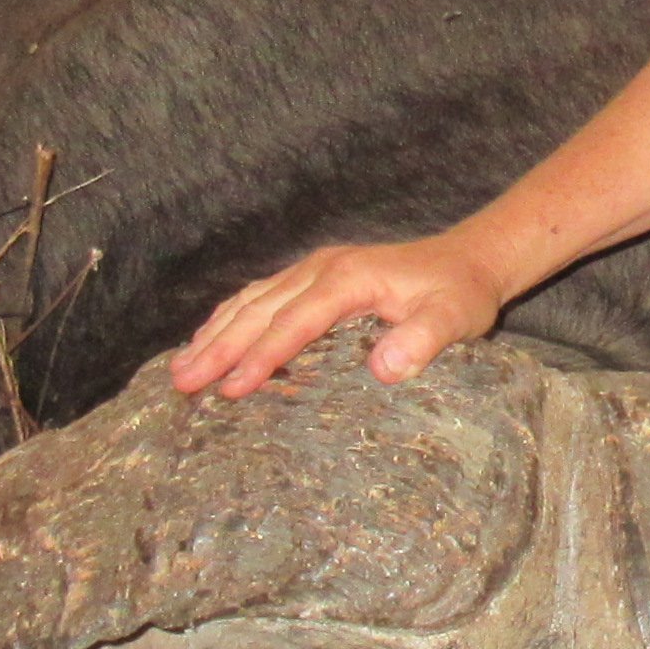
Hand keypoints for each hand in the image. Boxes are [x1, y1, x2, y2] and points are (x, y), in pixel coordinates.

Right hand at [168, 235, 507, 398]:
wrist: (469, 259)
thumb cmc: (459, 293)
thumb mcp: (454, 318)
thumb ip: (423, 340)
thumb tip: (383, 369)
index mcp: (348, 279)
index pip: (293, 323)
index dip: (261, 357)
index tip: (231, 389)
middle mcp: (322, 269)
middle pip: (259, 310)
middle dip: (219, 347)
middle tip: (183, 383)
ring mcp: (314, 270)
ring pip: (252, 301)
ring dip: (215, 333)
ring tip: (180, 368)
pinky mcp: (314, 278)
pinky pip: (262, 297)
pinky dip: (231, 320)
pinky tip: (210, 341)